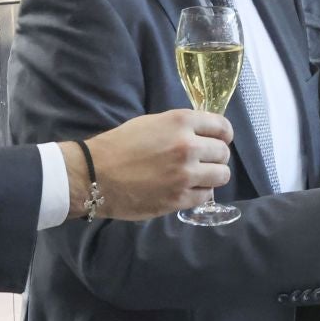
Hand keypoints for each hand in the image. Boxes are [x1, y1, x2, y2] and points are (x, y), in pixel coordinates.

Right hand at [70, 110, 232, 219]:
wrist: (95, 174)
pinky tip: (187, 189)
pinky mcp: (179, 198)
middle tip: (203, 161)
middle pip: (223, 153)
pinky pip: (206, 196)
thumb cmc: (120, 145)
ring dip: (212, 176)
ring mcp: (185, 174)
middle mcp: (188, 146)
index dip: (224, 135)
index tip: (220, 140)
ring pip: (221, 175)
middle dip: (216, 157)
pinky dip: (200, 193)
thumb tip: (203, 135)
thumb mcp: (153, 123)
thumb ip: (181, 127)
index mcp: (181, 122)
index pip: (222, 126)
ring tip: (198, 177)